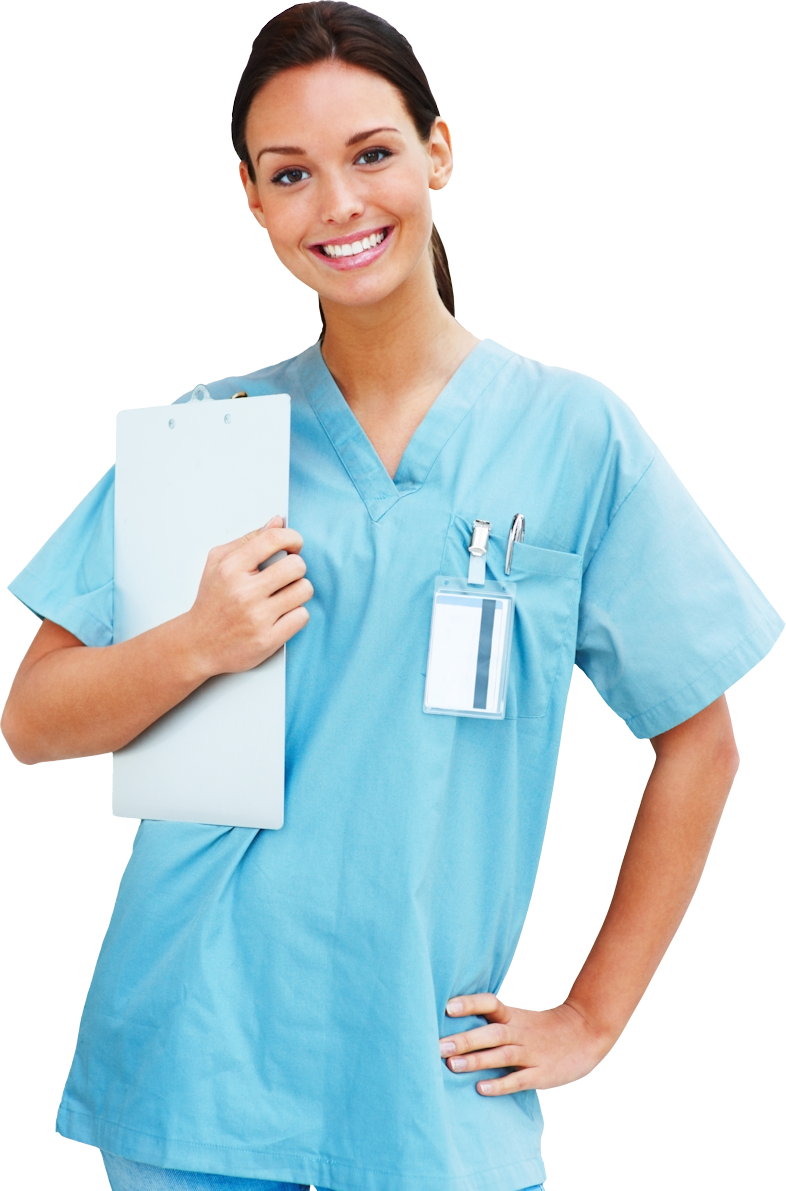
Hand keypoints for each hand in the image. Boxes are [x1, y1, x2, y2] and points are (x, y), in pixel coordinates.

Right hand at [186, 516, 312, 677]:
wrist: (198, 645)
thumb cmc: (211, 602)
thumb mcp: (218, 563)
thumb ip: (248, 540)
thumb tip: (277, 521)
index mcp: (231, 568)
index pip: (274, 539)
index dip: (293, 538)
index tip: (294, 545)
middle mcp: (244, 592)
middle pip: (296, 566)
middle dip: (296, 567)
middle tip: (286, 575)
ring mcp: (257, 617)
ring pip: (304, 590)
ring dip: (298, 591)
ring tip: (284, 595)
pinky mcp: (267, 640)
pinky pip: (302, 616)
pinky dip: (296, 614)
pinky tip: (281, 615)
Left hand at [439, 994, 614, 1094]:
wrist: (586, 1032)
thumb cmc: (544, 1028)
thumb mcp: (520, 1018)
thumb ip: (494, 1022)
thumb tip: (455, 1026)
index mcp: (513, 1016)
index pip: (489, 1004)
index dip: (470, 1004)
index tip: (448, 1006)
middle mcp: (520, 1033)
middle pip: (491, 1033)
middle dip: (464, 1040)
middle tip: (438, 1045)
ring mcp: (531, 1053)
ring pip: (501, 1055)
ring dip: (476, 1061)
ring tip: (451, 1065)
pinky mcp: (541, 1074)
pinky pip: (519, 1079)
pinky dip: (500, 1084)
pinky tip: (481, 1089)